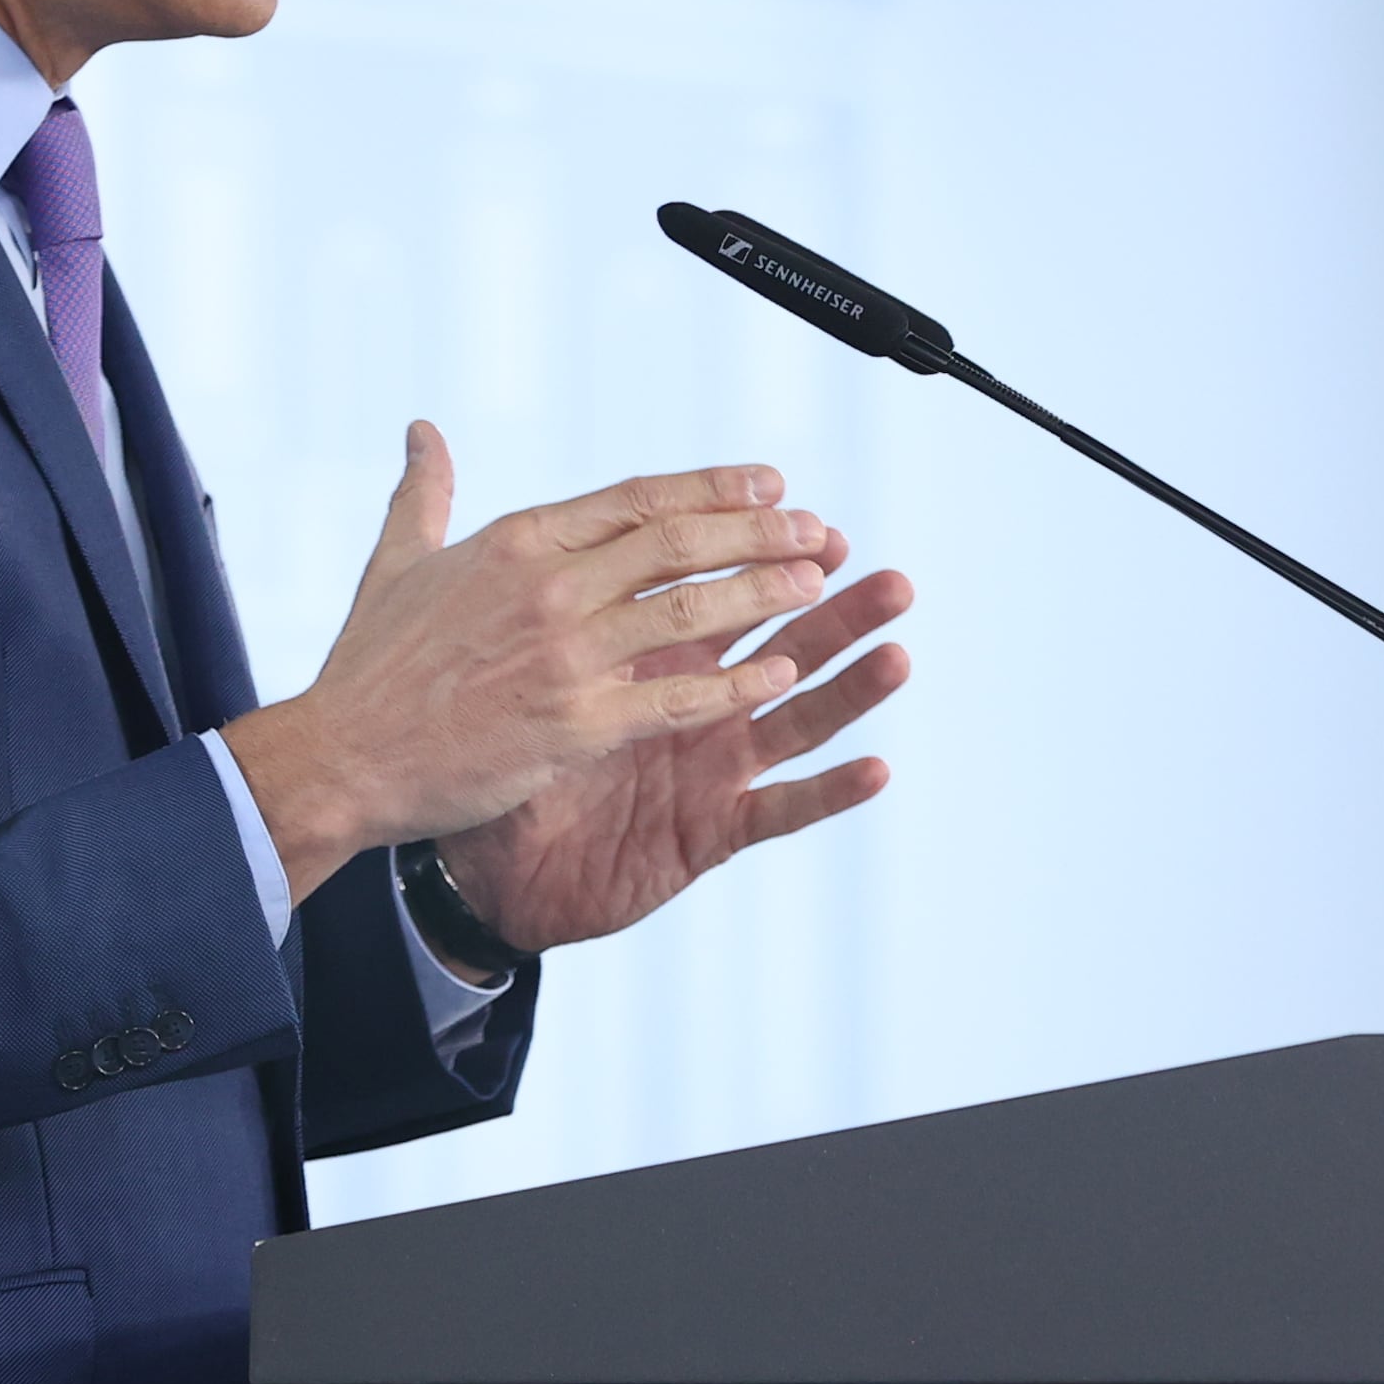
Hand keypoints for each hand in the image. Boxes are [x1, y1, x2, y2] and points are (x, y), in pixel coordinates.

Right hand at [218, 427, 838, 899]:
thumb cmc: (369, 667)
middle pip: (679, 542)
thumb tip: (423, 430)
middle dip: (758, 529)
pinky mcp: (574, 725)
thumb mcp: (396, 563)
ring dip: (761, 591)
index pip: (639, 498)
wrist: (341, 759)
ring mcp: (565, 656)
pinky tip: (777, 673)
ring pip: (688, 609)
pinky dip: (732, 685)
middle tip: (817, 527)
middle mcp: (549, 587)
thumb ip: (425, 492)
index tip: (770, 482)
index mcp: (518, 542)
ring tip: (815, 582)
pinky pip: (674, 698)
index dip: (713, 487)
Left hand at [438, 541, 914, 958]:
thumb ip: (528, 598)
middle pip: (786, 649)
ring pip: (795, 722)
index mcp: (657, 659)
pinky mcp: (709, 832)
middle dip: (839, 614)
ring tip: (897, 653)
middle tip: (893, 580)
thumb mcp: (508, 671)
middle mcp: (700, 709)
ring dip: (850, 691)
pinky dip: (827, 793)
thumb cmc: (497, 764)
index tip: (817, 521)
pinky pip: (777, 812)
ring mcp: (710, 770)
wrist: (486, 871)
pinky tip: (876, 769)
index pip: (727, 595)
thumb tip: (487, 513)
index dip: (771, 561)